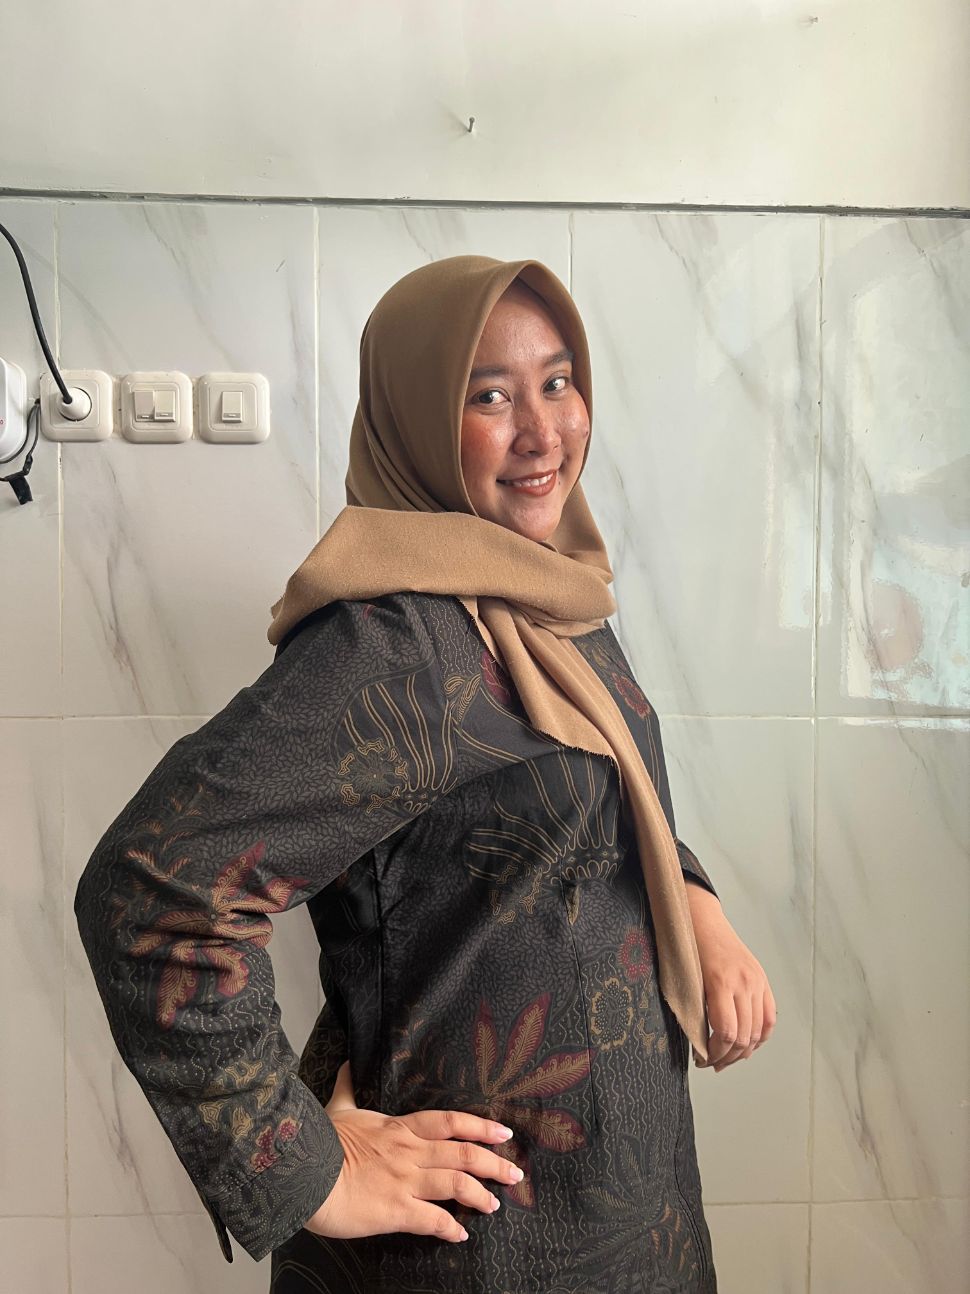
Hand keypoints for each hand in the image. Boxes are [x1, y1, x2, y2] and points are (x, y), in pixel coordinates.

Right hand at [303, 1061, 523, 1243]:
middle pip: (463, 1153)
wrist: (304, 1172)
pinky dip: (451, 1228)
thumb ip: (347, 1088)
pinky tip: (460, 1234)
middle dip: (493, 1163)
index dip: (480, 1126)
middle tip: (515, 1173)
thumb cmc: (319, 1142)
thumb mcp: (337, 1109)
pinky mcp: (397, 1210)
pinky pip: (433, 1220)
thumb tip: (345, 1063)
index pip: (450, 1123)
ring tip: (495, 1204)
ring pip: (456, 1184)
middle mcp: (410, 1152)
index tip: (503, 1132)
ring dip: (480, 1195)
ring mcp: (406, 1181)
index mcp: (399, 1128)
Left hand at [684, 882, 776, 1072]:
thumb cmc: (688, 949)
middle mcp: (744, 983)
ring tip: (727, 1058)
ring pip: (758, 1031)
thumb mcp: (688, 980)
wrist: (702, 920)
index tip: (702, 1059)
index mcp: (721, 983)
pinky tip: (747, 1045)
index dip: (715, 1053)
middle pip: (744, 1037)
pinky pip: (769, 1018)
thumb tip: (700, 1044)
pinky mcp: (763, 981)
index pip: (726, 1033)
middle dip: (727, 1057)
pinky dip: (760, 1036)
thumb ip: (698, 1010)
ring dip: (743, 1051)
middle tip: (711, 1063)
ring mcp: (757, 982)